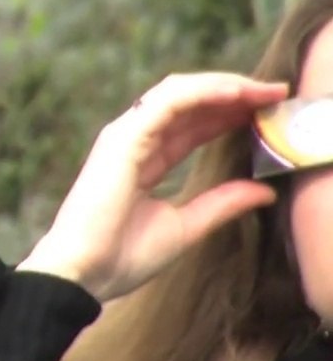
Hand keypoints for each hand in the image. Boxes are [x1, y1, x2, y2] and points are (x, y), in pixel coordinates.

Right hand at [18, 73, 288, 300]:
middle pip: (188, 104)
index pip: (190, 126)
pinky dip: (203, 92)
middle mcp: (133, 142)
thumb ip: (220, 204)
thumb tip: (264, 191)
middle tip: (276, 95)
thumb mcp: (186, 227)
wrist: (84, 274)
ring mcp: (125, 136)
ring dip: (224, 87)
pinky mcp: (123, 138)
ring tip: (263, 91)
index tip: (268, 113)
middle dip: (234, 95)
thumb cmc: (120, 257)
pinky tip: (236, 94)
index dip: (228, 115)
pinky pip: (168, 101)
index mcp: (144, 161)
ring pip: (179, 93)